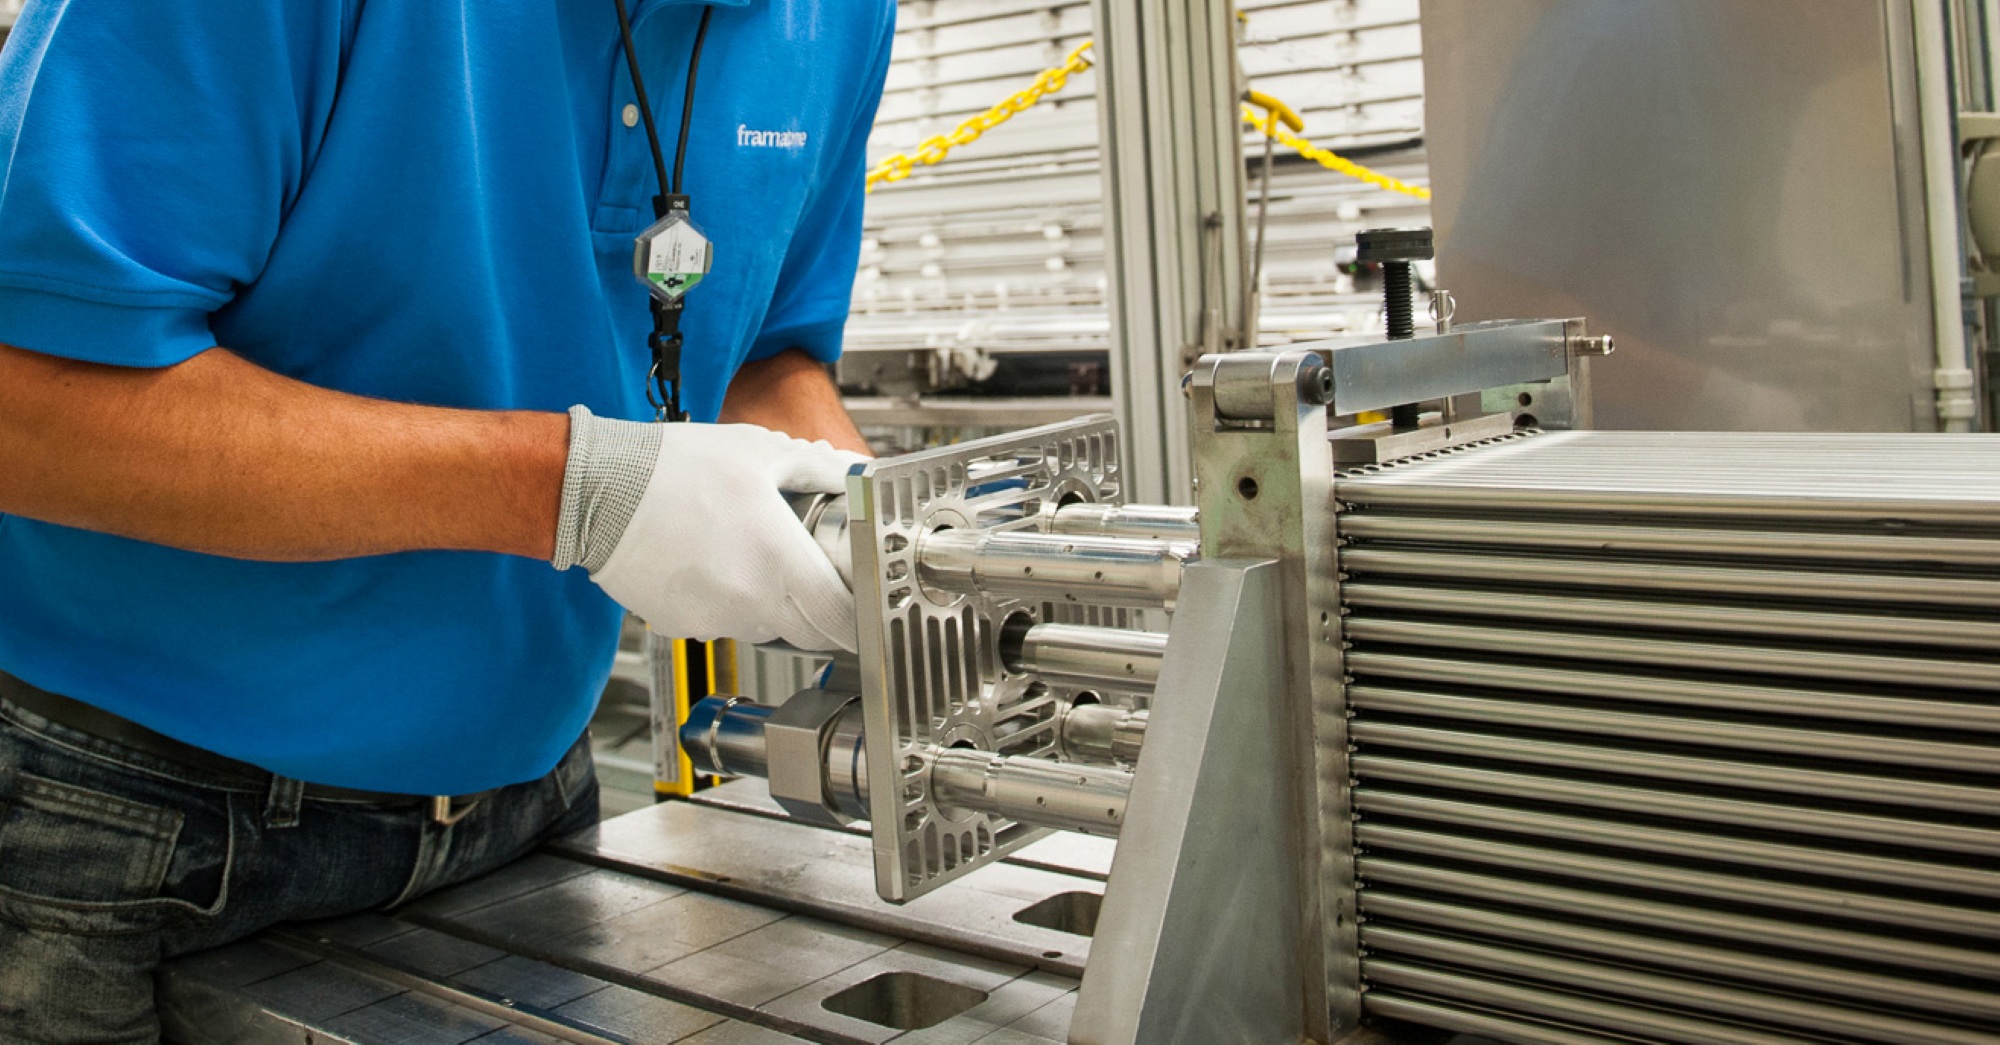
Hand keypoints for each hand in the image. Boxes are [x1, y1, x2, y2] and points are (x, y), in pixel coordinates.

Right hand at [552, 407, 863, 649]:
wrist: (596, 491)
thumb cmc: (672, 469)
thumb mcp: (757, 451)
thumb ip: (817, 467)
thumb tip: (853, 471)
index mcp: (779, 561)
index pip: (842, 620)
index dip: (859, 616)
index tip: (863, 603)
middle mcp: (750, 602)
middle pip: (810, 634)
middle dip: (822, 612)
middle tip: (818, 577)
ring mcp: (714, 619)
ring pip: (766, 629)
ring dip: (774, 605)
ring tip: (756, 558)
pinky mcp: (682, 625)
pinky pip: (723, 623)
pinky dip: (730, 602)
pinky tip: (716, 564)